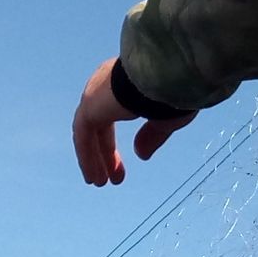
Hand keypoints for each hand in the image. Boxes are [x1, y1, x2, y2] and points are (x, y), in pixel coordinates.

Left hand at [72, 58, 193, 185]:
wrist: (167, 73)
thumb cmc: (174, 91)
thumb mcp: (166, 118)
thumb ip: (152, 136)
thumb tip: (141, 155)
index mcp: (123, 83)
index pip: (113, 115)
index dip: (115, 142)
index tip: (127, 162)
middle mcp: (105, 85)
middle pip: (99, 125)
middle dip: (105, 152)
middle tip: (112, 179)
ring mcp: (94, 94)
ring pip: (88, 132)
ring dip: (93, 158)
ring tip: (99, 183)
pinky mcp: (90, 105)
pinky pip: (83, 136)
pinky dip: (87, 156)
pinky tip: (94, 177)